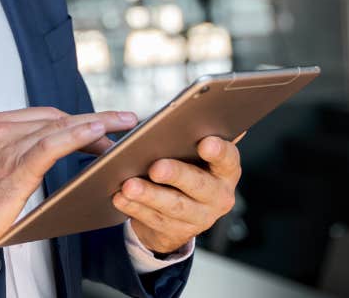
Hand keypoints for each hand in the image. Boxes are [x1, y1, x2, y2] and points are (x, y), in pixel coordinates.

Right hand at [0, 107, 137, 261]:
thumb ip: (22, 151)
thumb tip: (59, 148)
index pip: (49, 115)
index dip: (80, 119)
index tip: (106, 125)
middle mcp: (2, 127)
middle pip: (59, 117)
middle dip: (96, 120)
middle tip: (124, 125)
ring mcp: (7, 144)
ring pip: (60, 126)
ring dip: (96, 125)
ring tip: (122, 128)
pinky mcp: (14, 166)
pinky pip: (52, 144)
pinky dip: (77, 136)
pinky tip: (96, 134)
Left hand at [112, 135, 240, 253]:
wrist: (181, 215)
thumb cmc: (188, 170)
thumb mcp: (196, 156)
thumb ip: (193, 138)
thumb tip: (183, 115)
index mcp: (226, 171)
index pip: (228, 159)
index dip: (219, 151)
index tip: (204, 143)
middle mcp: (218, 196)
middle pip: (198, 185)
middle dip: (176, 174)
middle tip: (156, 167)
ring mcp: (199, 218)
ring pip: (173, 206)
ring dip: (149, 194)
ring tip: (129, 184)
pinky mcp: (176, 232)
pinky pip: (153, 219)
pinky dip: (134, 208)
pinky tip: (120, 197)